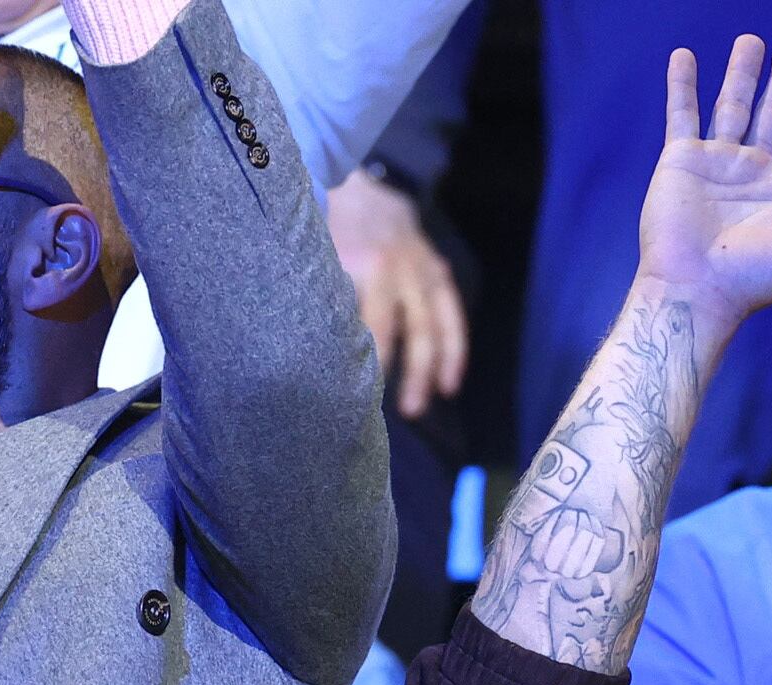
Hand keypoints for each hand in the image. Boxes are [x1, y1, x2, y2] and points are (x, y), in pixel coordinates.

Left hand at [329, 168, 468, 419]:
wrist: (360, 184)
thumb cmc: (327, 224)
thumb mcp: (317, 252)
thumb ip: (323, 293)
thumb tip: (319, 347)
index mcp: (370, 265)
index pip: (377, 325)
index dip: (375, 361)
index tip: (365, 393)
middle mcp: (404, 269)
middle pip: (416, 332)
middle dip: (413, 374)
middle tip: (408, 412)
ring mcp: (425, 270)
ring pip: (439, 327)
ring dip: (436, 368)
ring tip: (430, 402)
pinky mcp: (439, 271)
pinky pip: (453, 316)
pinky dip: (455, 349)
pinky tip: (449, 382)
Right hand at [636, 35, 771, 340]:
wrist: (696, 289)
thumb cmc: (754, 283)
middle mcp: (758, 173)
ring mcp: (719, 163)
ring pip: (733, 105)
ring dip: (742, 72)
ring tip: (752, 40)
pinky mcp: (682, 160)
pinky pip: (683, 114)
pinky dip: (682, 85)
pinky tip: (685, 57)